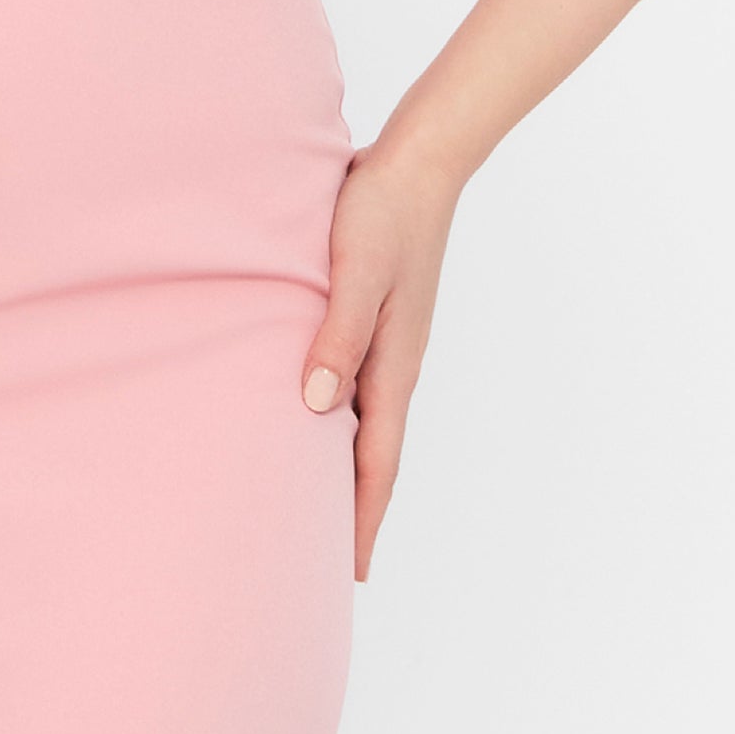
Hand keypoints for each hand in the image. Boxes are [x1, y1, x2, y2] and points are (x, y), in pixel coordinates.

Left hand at [298, 137, 462, 580]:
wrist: (418, 161)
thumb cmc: (381, 213)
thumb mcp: (356, 274)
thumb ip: (336, 338)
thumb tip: (316, 409)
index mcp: (393, 364)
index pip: (376, 461)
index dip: (364, 516)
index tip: (354, 572)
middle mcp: (394, 362)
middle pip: (373, 452)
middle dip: (357, 507)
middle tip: (334, 560)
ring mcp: (390, 340)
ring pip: (365, 419)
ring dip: (348, 463)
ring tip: (322, 503)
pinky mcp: (379, 314)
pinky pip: (359, 382)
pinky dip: (342, 414)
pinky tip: (319, 414)